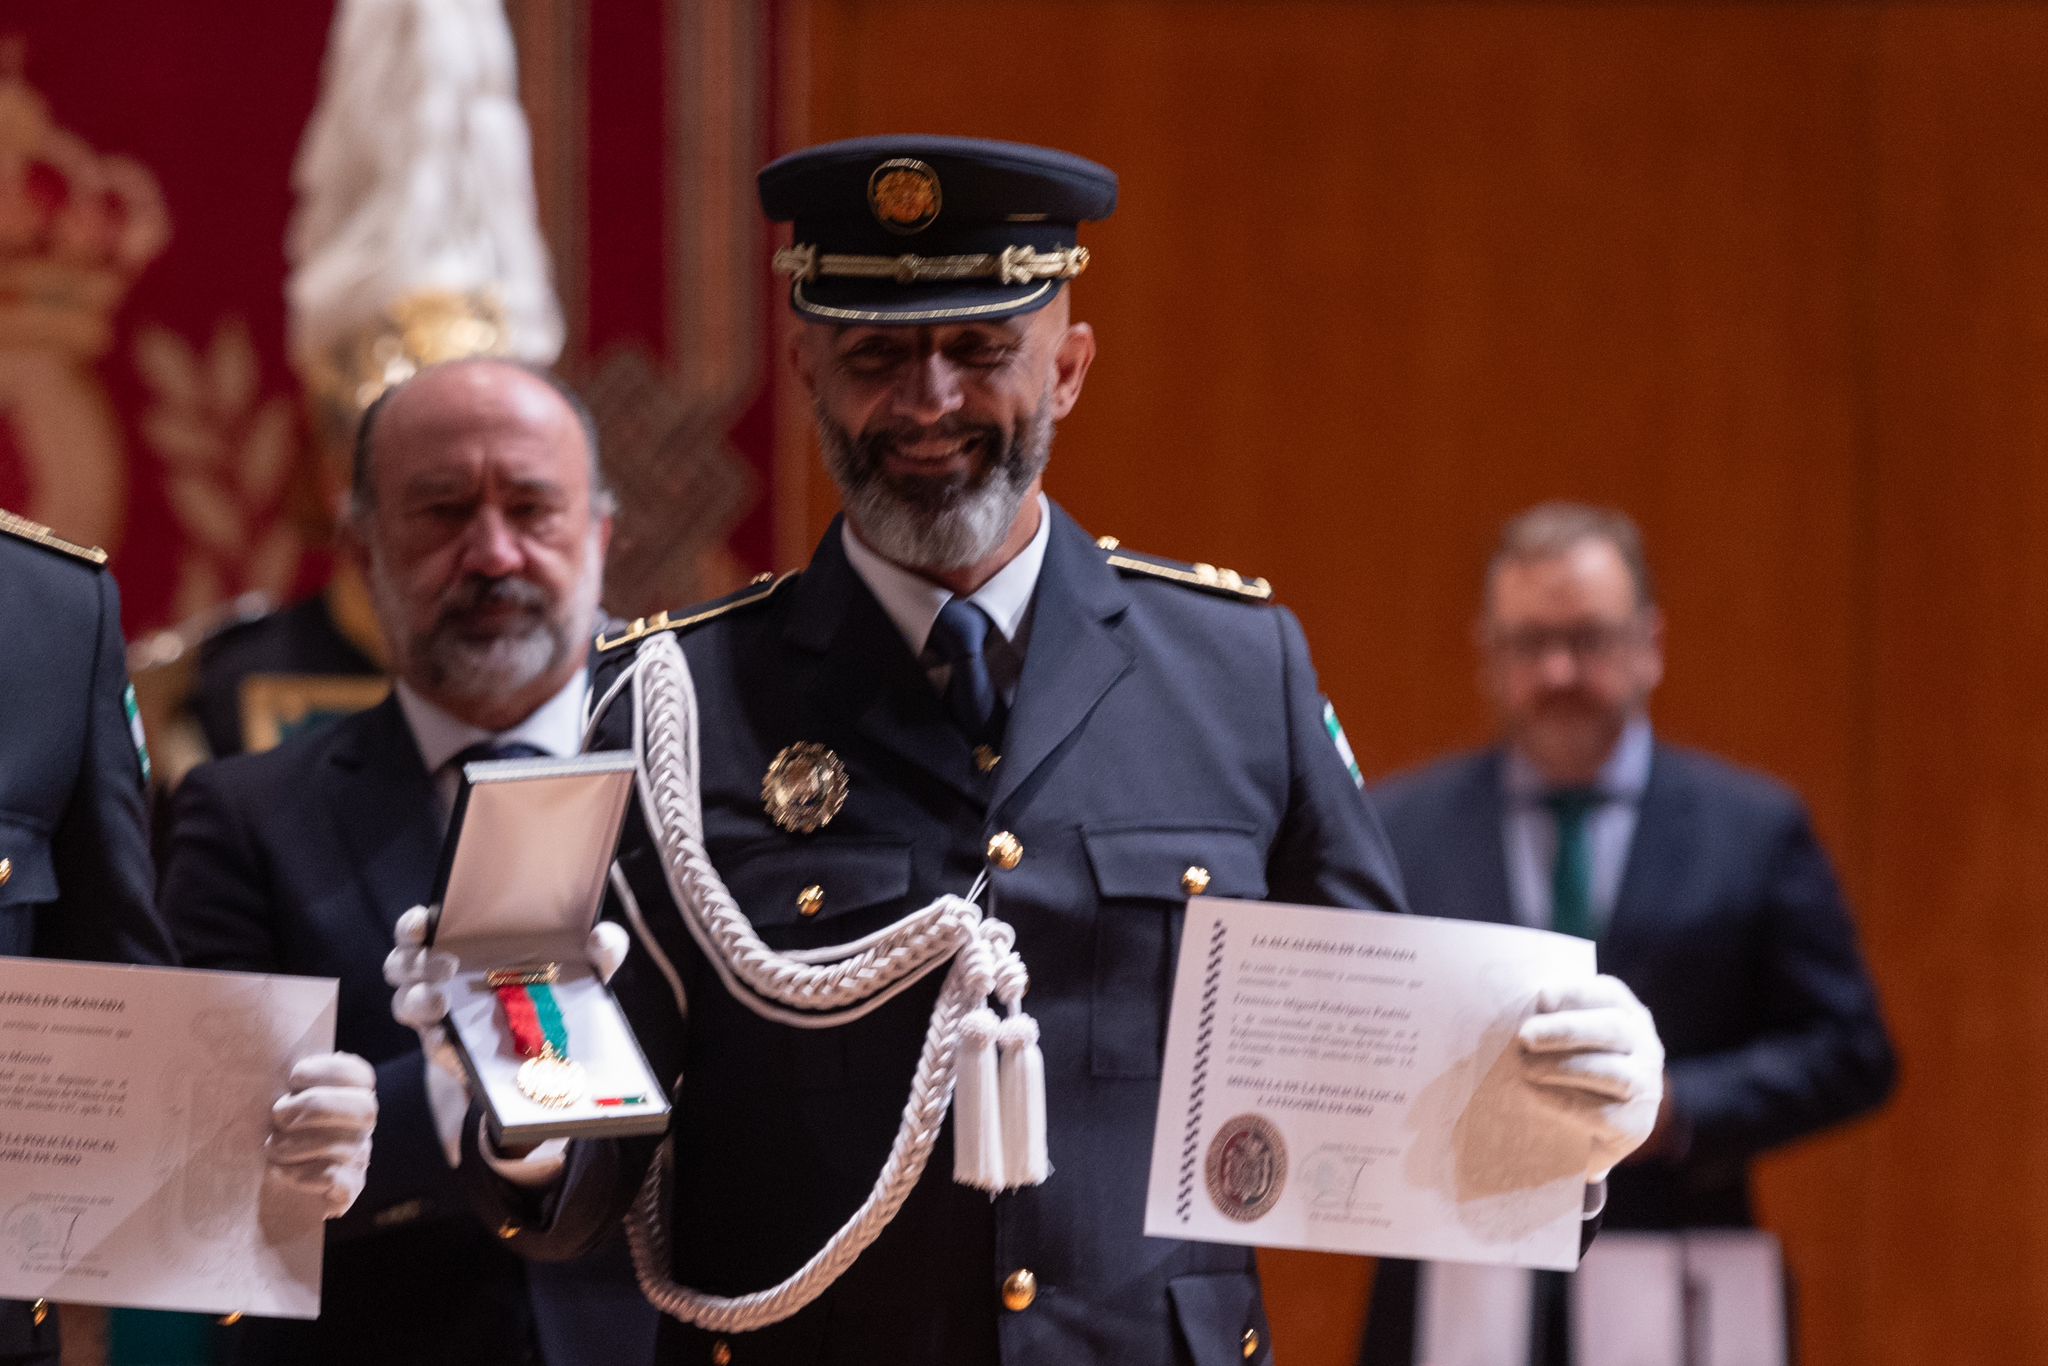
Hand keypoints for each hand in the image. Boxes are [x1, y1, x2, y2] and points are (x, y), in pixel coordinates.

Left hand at [266, 1052, 376, 1217]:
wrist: (268, 1186)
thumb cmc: (274, 1130)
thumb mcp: (282, 1097)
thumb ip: (285, 1079)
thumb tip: (257, 1037)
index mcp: (350, 1092)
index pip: (357, 1074)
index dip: (327, 1071)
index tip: (293, 1078)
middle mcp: (362, 1123)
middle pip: (363, 1109)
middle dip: (316, 1108)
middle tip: (278, 1115)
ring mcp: (359, 1156)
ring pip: (344, 1146)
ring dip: (298, 1146)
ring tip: (272, 1148)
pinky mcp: (349, 1189)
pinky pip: (336, 1179)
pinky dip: (304, 1176)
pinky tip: (281, 1173)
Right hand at [383, 906, 631, 1166]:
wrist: (553, 1053)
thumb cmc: (556, 988)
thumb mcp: (585, 966)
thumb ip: (601, 947)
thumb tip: (602, 938)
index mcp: (464, 943)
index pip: (422, 926)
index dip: (415, 923)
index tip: (424, 923)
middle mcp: (441, 975)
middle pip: (402, 962)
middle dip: (414, 961)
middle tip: (446, 965)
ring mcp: (439, 1015)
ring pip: (406, 1003)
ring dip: (418, 1000)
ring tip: (443, 1002)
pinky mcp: (448, 1050)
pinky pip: (430, 1044)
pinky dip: (438, 1041)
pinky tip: (449, 1039)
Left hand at [1517, 974, 1665, 1181]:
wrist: (1587, 1136)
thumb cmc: (1570, 1072)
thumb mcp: (1567, 1040)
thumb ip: (1555, 1018)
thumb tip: (1531, 1006)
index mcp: (1629, 1016)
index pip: (1610, 993)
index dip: (1576, 993)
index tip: (1541, 998)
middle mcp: (1646, 1047)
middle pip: (1613, 1029)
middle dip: (1566, 1030)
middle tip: (1525, 1037)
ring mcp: (1646, 1086)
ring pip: (1610, 1071)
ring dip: (1562, 1067)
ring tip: (1525, 1068)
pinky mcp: (1636, 1125)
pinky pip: (1600, 1111)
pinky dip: (1563, 1100)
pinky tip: (1534, 1093)